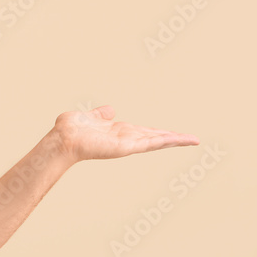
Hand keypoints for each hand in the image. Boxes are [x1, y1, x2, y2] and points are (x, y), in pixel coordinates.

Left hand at [49, 105, 199, 164]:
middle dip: (173, 138)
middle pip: (154, 137)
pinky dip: (164, 141)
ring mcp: (127, 144)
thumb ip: (100, 115)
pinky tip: (178, 139)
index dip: (158, 132)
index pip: (143, 132)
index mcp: (118, 131)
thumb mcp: (89, 117)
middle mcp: (125, 138)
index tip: (173, 133)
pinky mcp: (126, 147)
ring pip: (156, 140)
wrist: (62, 138)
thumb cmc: (71, 129)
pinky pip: (149, 143)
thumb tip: (109, 110)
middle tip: (192, 139)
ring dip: (175, 139)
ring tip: (193, 139)